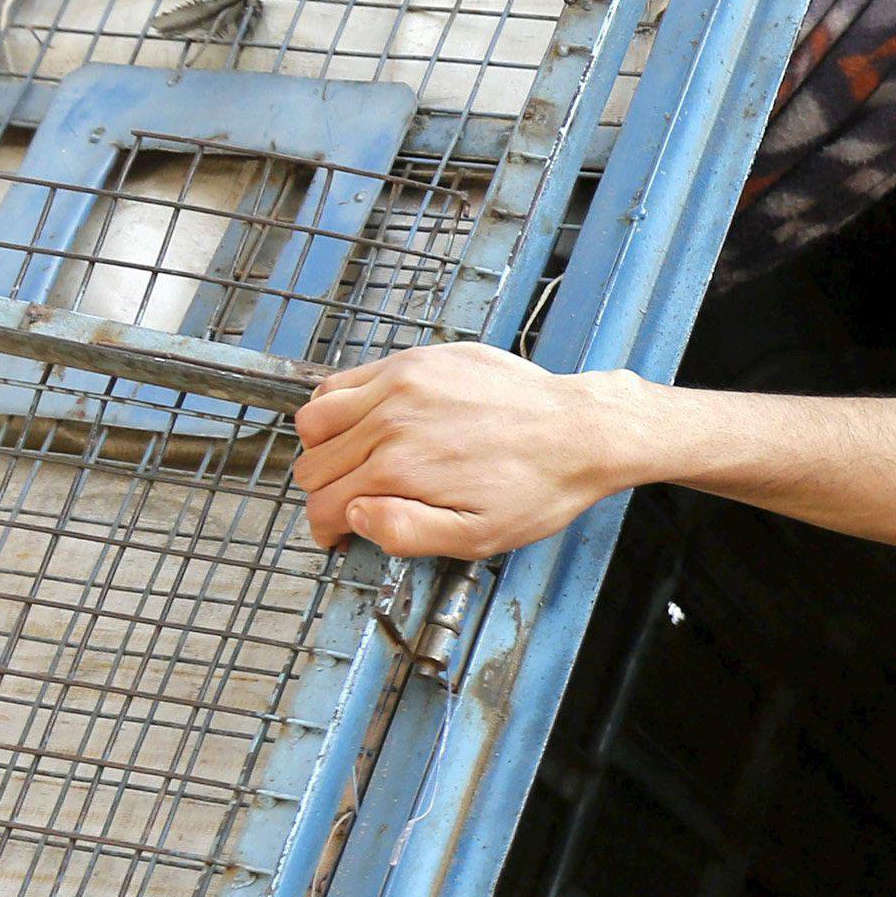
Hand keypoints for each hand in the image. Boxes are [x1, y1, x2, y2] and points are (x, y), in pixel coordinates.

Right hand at [294, 343, 631, 555]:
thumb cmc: (539, 484)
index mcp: (399, 468)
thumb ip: (406, 533)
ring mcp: (399, 383)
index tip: (338, 534)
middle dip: (325, 492)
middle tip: (349, 504)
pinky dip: (337, 406)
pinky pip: (344, 380)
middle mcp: (390, 420)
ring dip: (322, 448)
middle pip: (314, 463)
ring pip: (316, 418)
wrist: (581, 430)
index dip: (326, 527)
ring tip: (351, 465)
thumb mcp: (478, 536)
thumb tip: (354, 518)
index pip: (325, 503)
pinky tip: (363, 424)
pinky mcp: (414, 361)